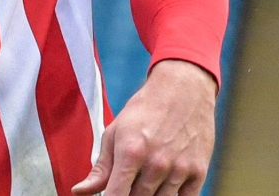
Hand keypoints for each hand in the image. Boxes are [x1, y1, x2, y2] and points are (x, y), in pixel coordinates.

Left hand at [72, 59, 216, 195]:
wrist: (183, 92)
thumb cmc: (144, 111)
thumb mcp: (114, 133)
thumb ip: (100, 168)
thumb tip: (79, 191)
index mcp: (131, 153)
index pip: (116, 195)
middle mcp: (156, 164)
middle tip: (127, 183)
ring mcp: (180, 169)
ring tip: (144, 182)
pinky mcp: (199, 172)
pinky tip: (163, 187)